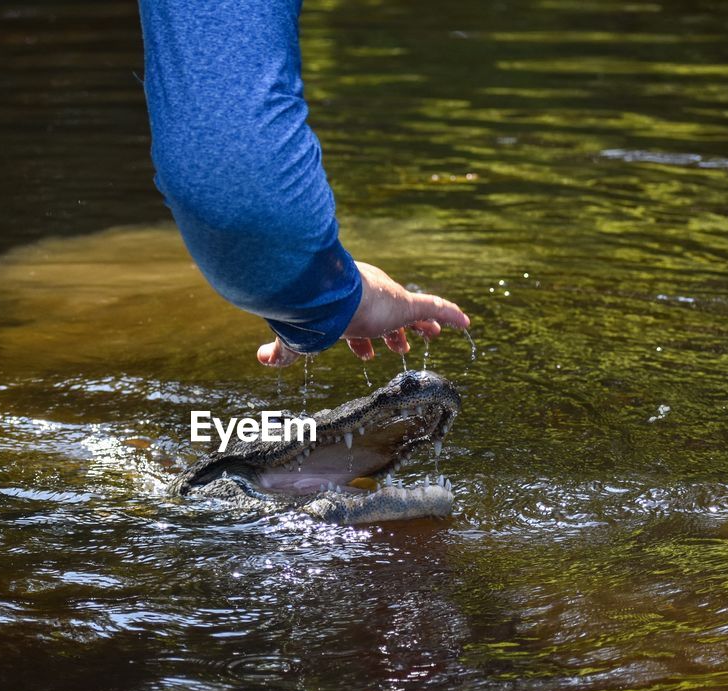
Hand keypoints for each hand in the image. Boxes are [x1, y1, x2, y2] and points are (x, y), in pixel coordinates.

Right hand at [257, 261, 469, 366]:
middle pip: (386, 319)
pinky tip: (465, 324)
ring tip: (431, 336)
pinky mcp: (408, 304)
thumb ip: (285, 350)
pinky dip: (450, 315)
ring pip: (413, 313)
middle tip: (401, 349)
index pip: (358, 326)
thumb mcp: (300, 339)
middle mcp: (369, 299)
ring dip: (422, 326)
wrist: (324, 296)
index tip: (367, 354)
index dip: (363, 341)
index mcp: (346, 309)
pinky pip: (435, 308)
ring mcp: (389, 301)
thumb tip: (262, 357)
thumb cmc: (311, 316)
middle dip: (393, 335)